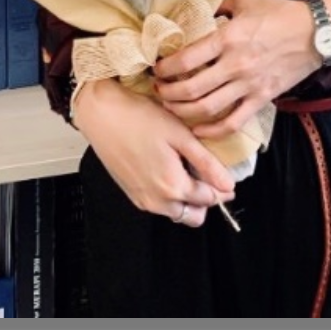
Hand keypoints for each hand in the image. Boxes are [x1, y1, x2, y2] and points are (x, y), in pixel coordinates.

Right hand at [72, 76, 235, 226]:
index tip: (228, 178)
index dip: (223, 188)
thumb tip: (228, 184)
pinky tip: (169, 170)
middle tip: (208, 175)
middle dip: (205, 200)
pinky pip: (158, 206)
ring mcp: (142, 200)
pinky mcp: (131, 193)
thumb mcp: (180, 135)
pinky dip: (169, 196)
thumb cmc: (139, 118)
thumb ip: (206, 163)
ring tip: (188, 170)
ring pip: (175, 213)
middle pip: (194, 215)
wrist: (101, 114)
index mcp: (173, 187)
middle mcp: (157, 201)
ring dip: (187, 200)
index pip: (209, 199)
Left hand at [153, 0, 319, 140]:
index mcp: (228, 38)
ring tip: (170, 106)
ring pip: (207, 109)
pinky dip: (213, 131)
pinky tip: (199, 130)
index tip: (157, 68)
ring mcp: (249, 85)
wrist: (316, 32)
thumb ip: (220, 7)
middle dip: (167, 93)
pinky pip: (233, 122)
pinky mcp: (262, 99)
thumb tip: (199, 11)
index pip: (186, 59)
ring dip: (183, 111)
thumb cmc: (281, 13)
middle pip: (191, 89)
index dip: (165, 67)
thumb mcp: (246, 1)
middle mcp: (235, 65)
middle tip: (157, 89)